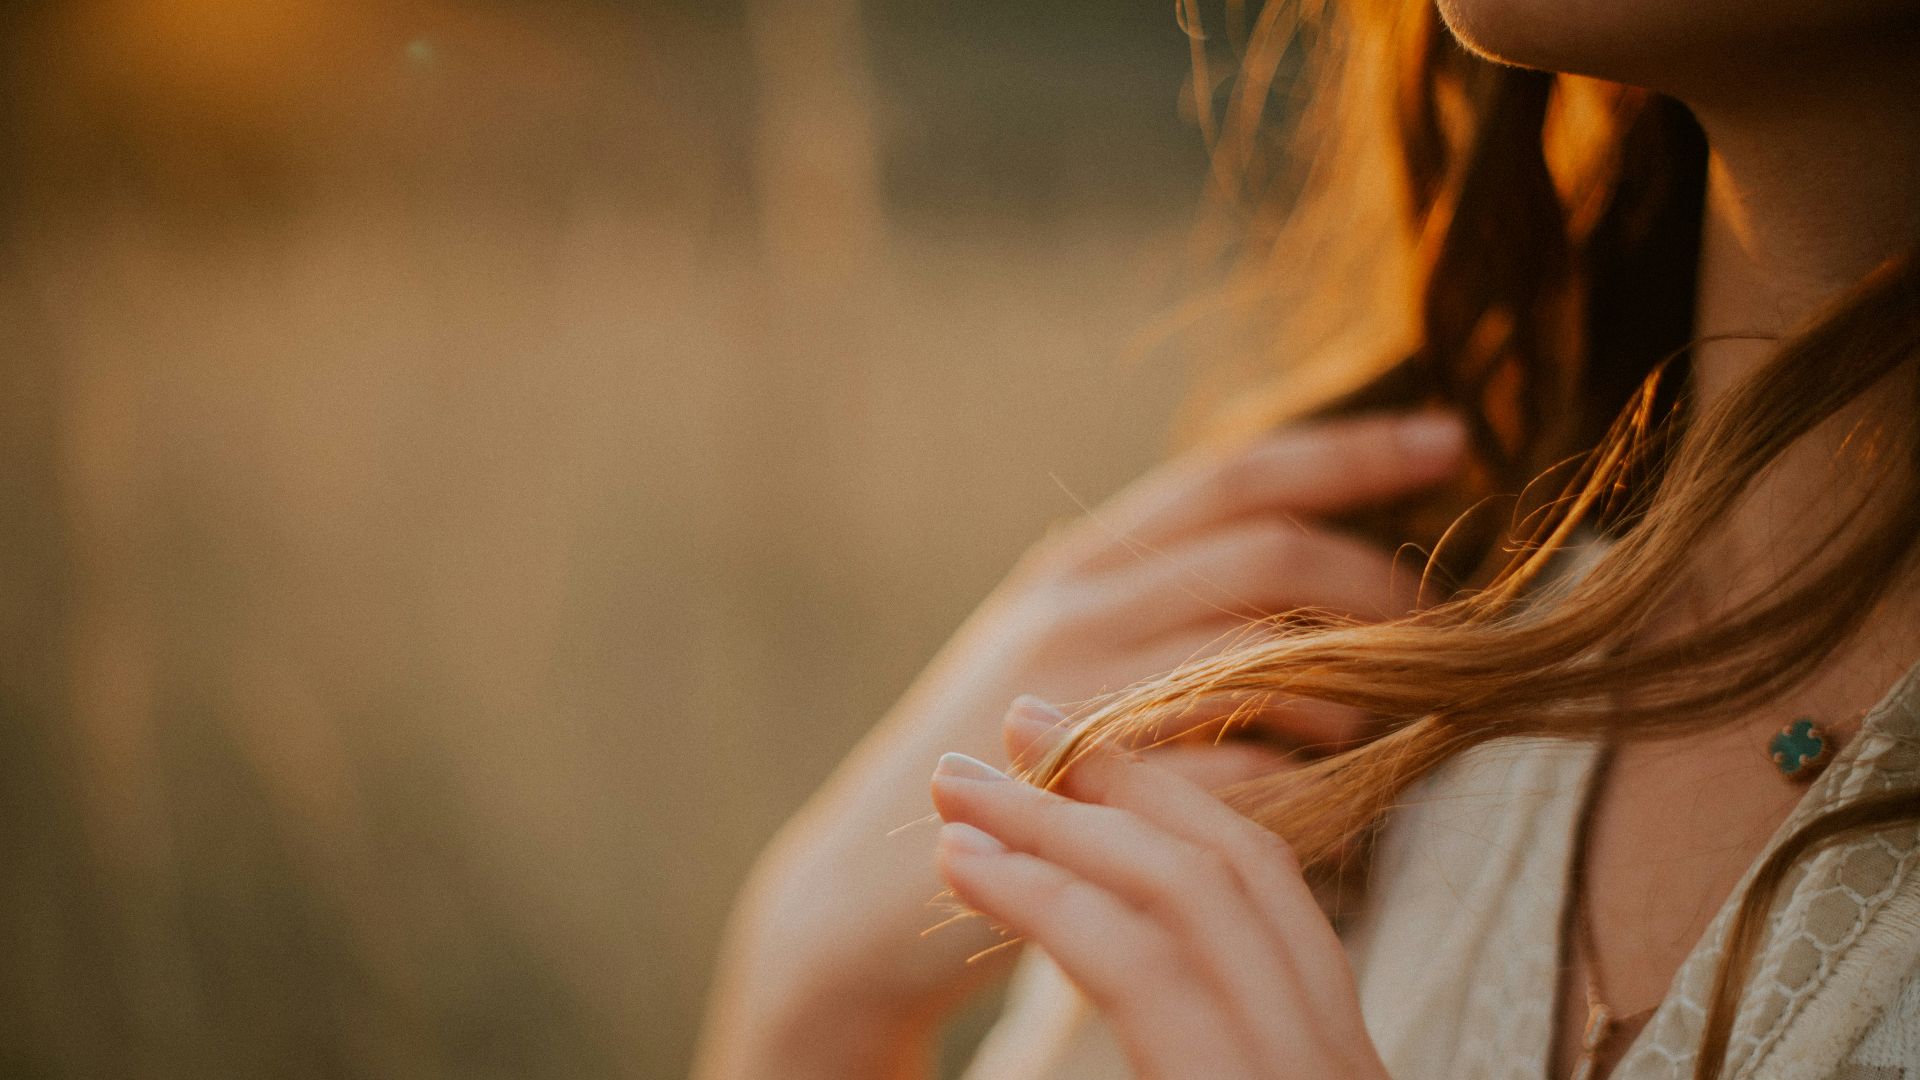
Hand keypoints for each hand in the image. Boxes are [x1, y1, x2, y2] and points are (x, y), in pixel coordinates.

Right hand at [696, 412, 1459, 1078]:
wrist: (859, 889)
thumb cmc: (986, 771)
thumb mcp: (1055, 655)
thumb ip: (1153, 608)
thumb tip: (1301, 583)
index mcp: (1079, 563)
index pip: (1232, 474)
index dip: (1348, 451)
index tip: (1451, 438)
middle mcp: (1076, 607)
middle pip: (1266, 553)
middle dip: (1374, 578)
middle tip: (1439, 621)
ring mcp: (1077, 695)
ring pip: (1261, 657)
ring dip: (1346, 690)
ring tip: (1377, 723)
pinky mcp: (1083, 792)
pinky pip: (1235, 771)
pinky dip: (1302, 778)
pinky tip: (1323, 793)